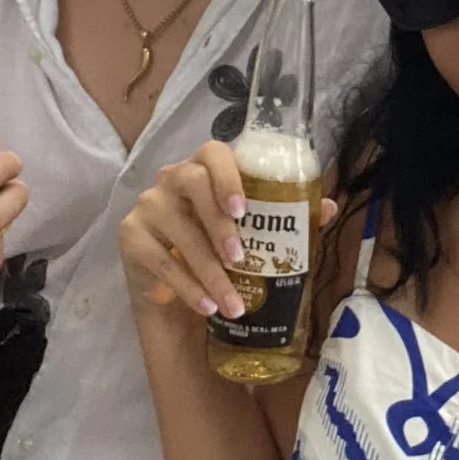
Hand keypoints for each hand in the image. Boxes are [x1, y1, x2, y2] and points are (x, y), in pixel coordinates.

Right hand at [119, 140, 334, 323]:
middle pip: (190, 182)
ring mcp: (148, 206)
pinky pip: (159, 261)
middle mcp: (171, 179)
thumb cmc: (220, 252)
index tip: (244, 209)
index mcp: (205, 169)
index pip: (212, 152)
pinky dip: (187, 287)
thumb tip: (327, 207)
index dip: (228, 175)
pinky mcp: (131, 237)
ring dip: (208, 270)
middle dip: (217, 222)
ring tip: (233, 302)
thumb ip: (288, 219)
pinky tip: (208, 307)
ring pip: (178, 230)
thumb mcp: (253, 236)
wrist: (177, 294)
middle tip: (239, 257)